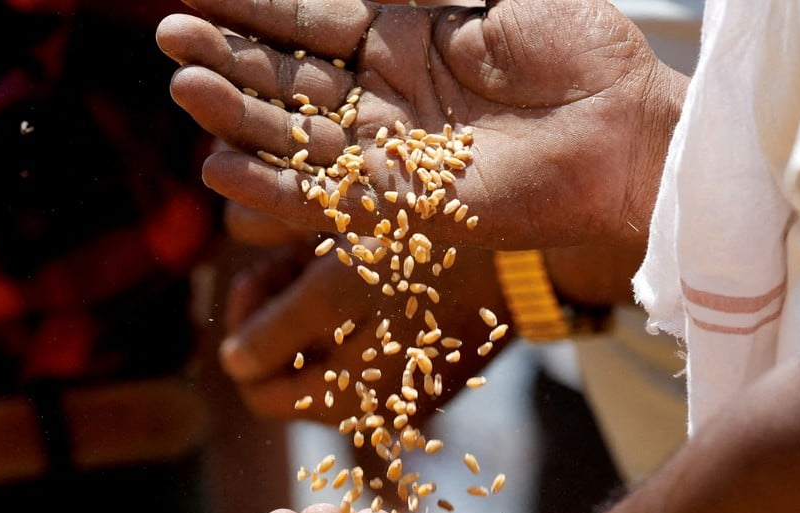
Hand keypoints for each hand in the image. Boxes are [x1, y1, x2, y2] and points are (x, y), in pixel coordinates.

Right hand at [156, 0, 686, 251]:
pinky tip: (221, 168)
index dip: (260, 6)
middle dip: (232, 57)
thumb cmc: (583, 51)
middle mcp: (389, 94)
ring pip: (299, 134)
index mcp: (406, 36)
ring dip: (239, 116)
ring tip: (183, 90)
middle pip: (292, 76)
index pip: (315, 18)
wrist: (627, 131)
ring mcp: (394, 151)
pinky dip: (276, 186)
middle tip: (172, 36)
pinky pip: (328, 197)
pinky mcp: (408, 204)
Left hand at [217, 202, 511, 423]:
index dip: (248, 331)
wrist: (525, 260)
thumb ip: (274, 329)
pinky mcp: (428, 367)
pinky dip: (352, 311)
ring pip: (325, 355)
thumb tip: (231, 365)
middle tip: (285, 262)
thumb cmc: (424, 266)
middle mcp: (373, 410)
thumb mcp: (336, 289)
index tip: (261, 278)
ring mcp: (402, 389)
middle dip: (276, 314)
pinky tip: (364, 265)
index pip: (259, 390)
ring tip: (323, 253)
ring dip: (310, 308)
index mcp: (347, 402)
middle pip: (289, 372)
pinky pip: (367, 347)